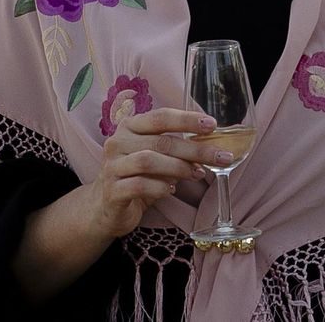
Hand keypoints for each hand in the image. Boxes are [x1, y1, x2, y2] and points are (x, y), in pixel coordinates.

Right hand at [83, 108, 224, 240]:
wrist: (104, 207)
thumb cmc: (135, 177)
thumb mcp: (155, 158)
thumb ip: (175, 150)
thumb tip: (209, 148)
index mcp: (129, 127)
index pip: (160, 117)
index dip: (187, 119)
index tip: (212, 125)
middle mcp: (117, 142)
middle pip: (161, 141)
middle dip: (194, 149)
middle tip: (220, 157)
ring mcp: (112, 166)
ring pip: (149, 161)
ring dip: (179, 167)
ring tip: (197, 174)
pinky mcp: (111, 191)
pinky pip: (139, 185)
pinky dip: (159, 187)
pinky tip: (171, 190)